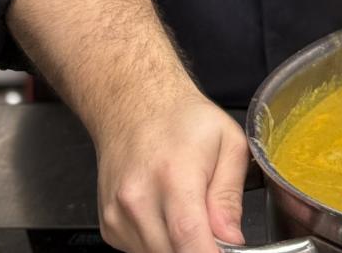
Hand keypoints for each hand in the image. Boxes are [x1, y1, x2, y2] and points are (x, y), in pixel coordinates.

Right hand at [95, 88, 248, 252]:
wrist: (135, 104)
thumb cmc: (183, 119)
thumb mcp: (228, 142)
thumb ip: (230, 195)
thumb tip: (232, 241)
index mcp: (174, 176)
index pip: (189, 239)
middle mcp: (139, 200)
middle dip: (200, 249)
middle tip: (213, 226)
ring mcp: (119, 216)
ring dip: (179, 246)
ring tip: (187, 209)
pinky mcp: (109, 227)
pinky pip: (142, 252)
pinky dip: (160, 242)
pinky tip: (165, 211)